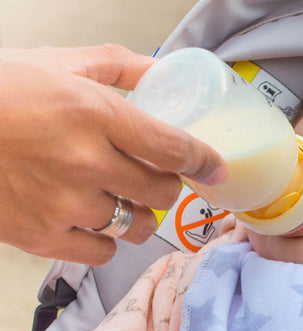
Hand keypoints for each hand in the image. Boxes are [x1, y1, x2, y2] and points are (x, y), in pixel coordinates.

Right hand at [0, 44, 226, 264]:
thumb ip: (116, 65)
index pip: (175, 149)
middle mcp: (86, 162)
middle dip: (169, 185)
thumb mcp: (57, 63)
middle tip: (158, 177)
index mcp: (95, 114)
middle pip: (162, 192)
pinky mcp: (41, 236)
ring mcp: (64, 204)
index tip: (216, 167)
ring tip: (124, 199)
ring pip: (137, 225)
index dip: (205, 161)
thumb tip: (160, 69)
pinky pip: (102, 251)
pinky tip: (95, 220)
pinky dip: (106, 238)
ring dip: (140, 213)